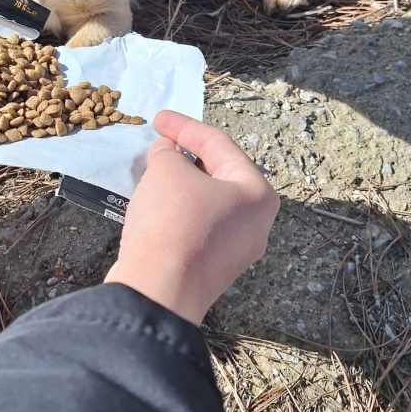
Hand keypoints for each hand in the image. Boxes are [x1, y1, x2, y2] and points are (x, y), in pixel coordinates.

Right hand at [105, 110, 278, 324]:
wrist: (159, 292)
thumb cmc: (173, 222)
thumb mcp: (167, 171)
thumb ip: (169, 153)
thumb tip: (168, 152)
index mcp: (257, 193)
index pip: (219, 145)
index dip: (184, 126)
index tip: (156, 119)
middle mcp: (255, 223)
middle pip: (218, 175)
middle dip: (186, 156)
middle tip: (158, 145)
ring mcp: (236, 250)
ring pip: (206, 202)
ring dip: (180, 183)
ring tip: (153, 171)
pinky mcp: (212, 269)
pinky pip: (197, 227)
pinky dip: (178, 210)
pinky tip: (155, 205)